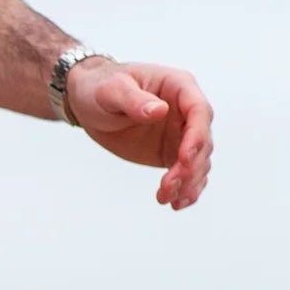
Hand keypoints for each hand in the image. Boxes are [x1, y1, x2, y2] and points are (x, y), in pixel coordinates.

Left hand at [67, 59, 214, 209]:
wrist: (87, 102)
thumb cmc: (99, 86)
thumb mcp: (111, 90)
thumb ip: (134, 100)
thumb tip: (159, 111)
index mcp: (178, 86)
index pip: (199, 111)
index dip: (196, 136)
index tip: (183, 158)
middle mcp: (186, 111)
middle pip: (203, 142)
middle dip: (190, 166)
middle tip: (168, 185)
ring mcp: (181, 134)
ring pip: (199, 162)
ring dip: (188, 183)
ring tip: (166, 198)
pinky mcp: (171, 153)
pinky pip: (188, 173)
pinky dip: (186, 190)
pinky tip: (176, 203)